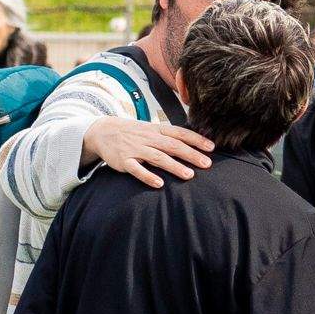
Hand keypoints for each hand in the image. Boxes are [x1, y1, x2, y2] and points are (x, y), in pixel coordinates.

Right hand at [85, 117, 212, 185]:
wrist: (103, 131)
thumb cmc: (133, 132)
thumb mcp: (151, 129)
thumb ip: (169, 136)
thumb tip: (193, 143)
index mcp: (157, 130)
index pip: (180, 133)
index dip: (196, 139)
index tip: (211, 147)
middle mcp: (148, 138)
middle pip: (173, 146)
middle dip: (191, 154)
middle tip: (207, 164)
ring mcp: (135, 149)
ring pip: (158, 157)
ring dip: (174, 166)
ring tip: (189, 175)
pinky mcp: (124, 160)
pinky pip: (137, 169)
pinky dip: (148, 176)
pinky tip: (159, 184)